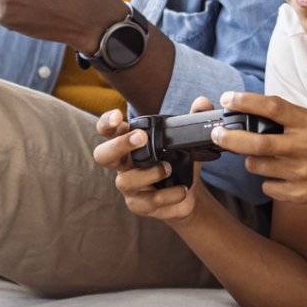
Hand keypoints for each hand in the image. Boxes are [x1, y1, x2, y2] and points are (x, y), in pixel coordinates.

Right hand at [93, 97, 213, 223]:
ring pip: (125, 180)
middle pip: (103, 155)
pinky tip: (182, 190)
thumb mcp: (187, 139)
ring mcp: (129, 186)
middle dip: (119, 145)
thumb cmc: (179, 160)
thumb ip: (194, 118)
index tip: (118, 116)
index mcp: (129, 142)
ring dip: (148, 173)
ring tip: (169, 168)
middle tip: (141, 138)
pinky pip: (147, 201)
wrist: (187, 192)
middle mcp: (123, 164)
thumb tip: (202, 102)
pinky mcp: (139, 204)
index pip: (108, 130)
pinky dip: (168, 195)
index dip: (107, 123)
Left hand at [210, 91, 306, 204]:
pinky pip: (268, 187)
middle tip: (217, 133)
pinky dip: (267, 180)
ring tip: (259, 156)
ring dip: (250, 160)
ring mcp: (302, 174)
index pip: (271, 107)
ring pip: (256, 167)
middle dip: (229, 137)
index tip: (227, 99)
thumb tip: (258, 111)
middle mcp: (304, 148)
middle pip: (255, 142)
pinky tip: (279, 175)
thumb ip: (294, 117)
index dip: (244, 101)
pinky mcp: (301, 195)